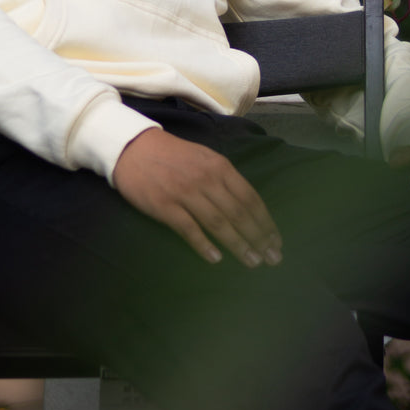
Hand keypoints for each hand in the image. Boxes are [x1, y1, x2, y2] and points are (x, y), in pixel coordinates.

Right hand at [112, 129, 282, 267]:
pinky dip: (204, 245)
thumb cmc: (173, 155)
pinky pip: (189, 229)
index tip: (276, 240)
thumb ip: (225, 179)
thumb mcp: (205, 158)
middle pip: (239, 213)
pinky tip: (217, 259)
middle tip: (272, 258)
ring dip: (238, 245)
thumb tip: (246, 206)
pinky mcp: (165, 206)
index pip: (251, 198)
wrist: (132, 147)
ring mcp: (185, 193)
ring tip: (252, 261)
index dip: (266, 222)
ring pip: (219, 223)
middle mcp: (207, 179)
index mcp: (220, 167)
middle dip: (259, 238)